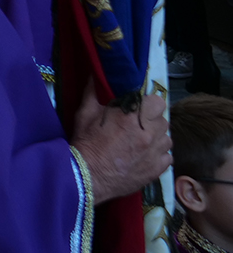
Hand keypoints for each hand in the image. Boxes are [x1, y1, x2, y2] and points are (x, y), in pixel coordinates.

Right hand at [70, 78, 170, 203]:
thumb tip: (95, 75)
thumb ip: (93, 92)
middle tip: (138, 125)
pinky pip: (168, 157)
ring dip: (157, 138)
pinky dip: (159, 155)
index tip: (139, 107)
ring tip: (142, 141)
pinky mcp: (157, 169)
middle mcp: (148, 133)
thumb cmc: (85, 143)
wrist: (86, 176)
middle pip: (163, 119)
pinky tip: (145, 156)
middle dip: (152, 120)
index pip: (157, 101)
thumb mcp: (85, 114)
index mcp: (131, 116)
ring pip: (168, 138)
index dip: (149, 103)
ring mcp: (155, 152)